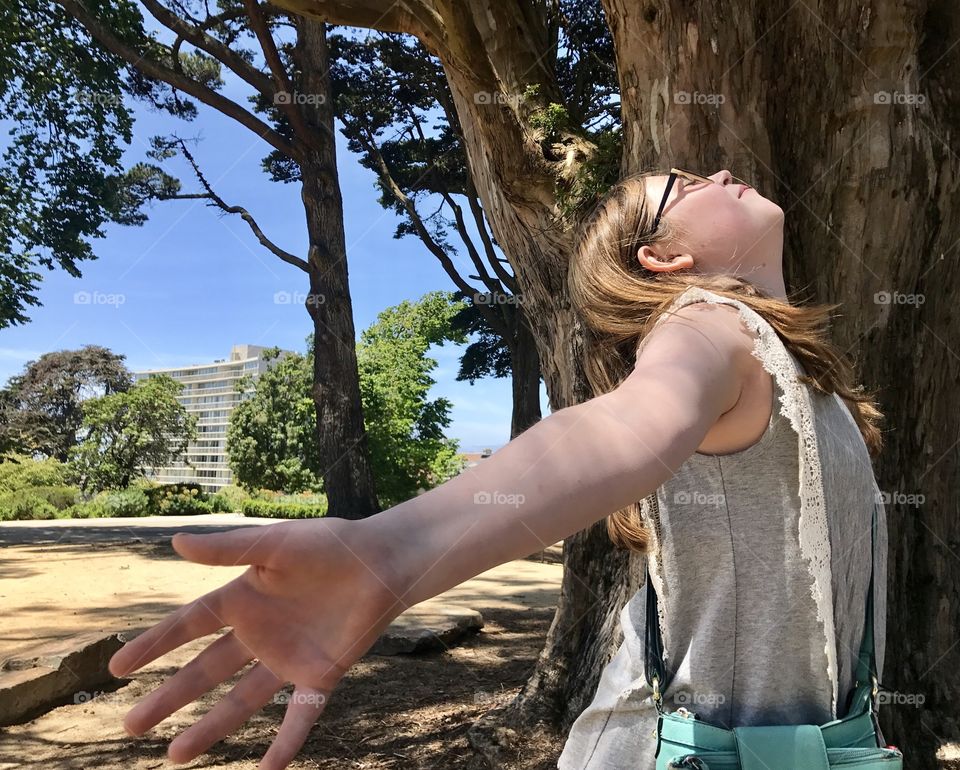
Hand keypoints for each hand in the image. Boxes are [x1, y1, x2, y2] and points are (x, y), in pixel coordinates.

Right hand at [109, 518, 405, 768]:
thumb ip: (228, 550)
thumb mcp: (276, 544)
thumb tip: (175, 543)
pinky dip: (285, 744)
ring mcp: (288, 657)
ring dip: (210, 728)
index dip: (154, 645)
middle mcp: (260, 633)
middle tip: (130, 727)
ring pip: (241, 701)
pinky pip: (299, 716)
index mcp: (244, 597)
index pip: (189, 626)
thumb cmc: (331, 544)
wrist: (383, 561)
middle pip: (205, 671)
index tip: (117, 668)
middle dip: (169, 698)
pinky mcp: (321, 674)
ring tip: (174, 757)